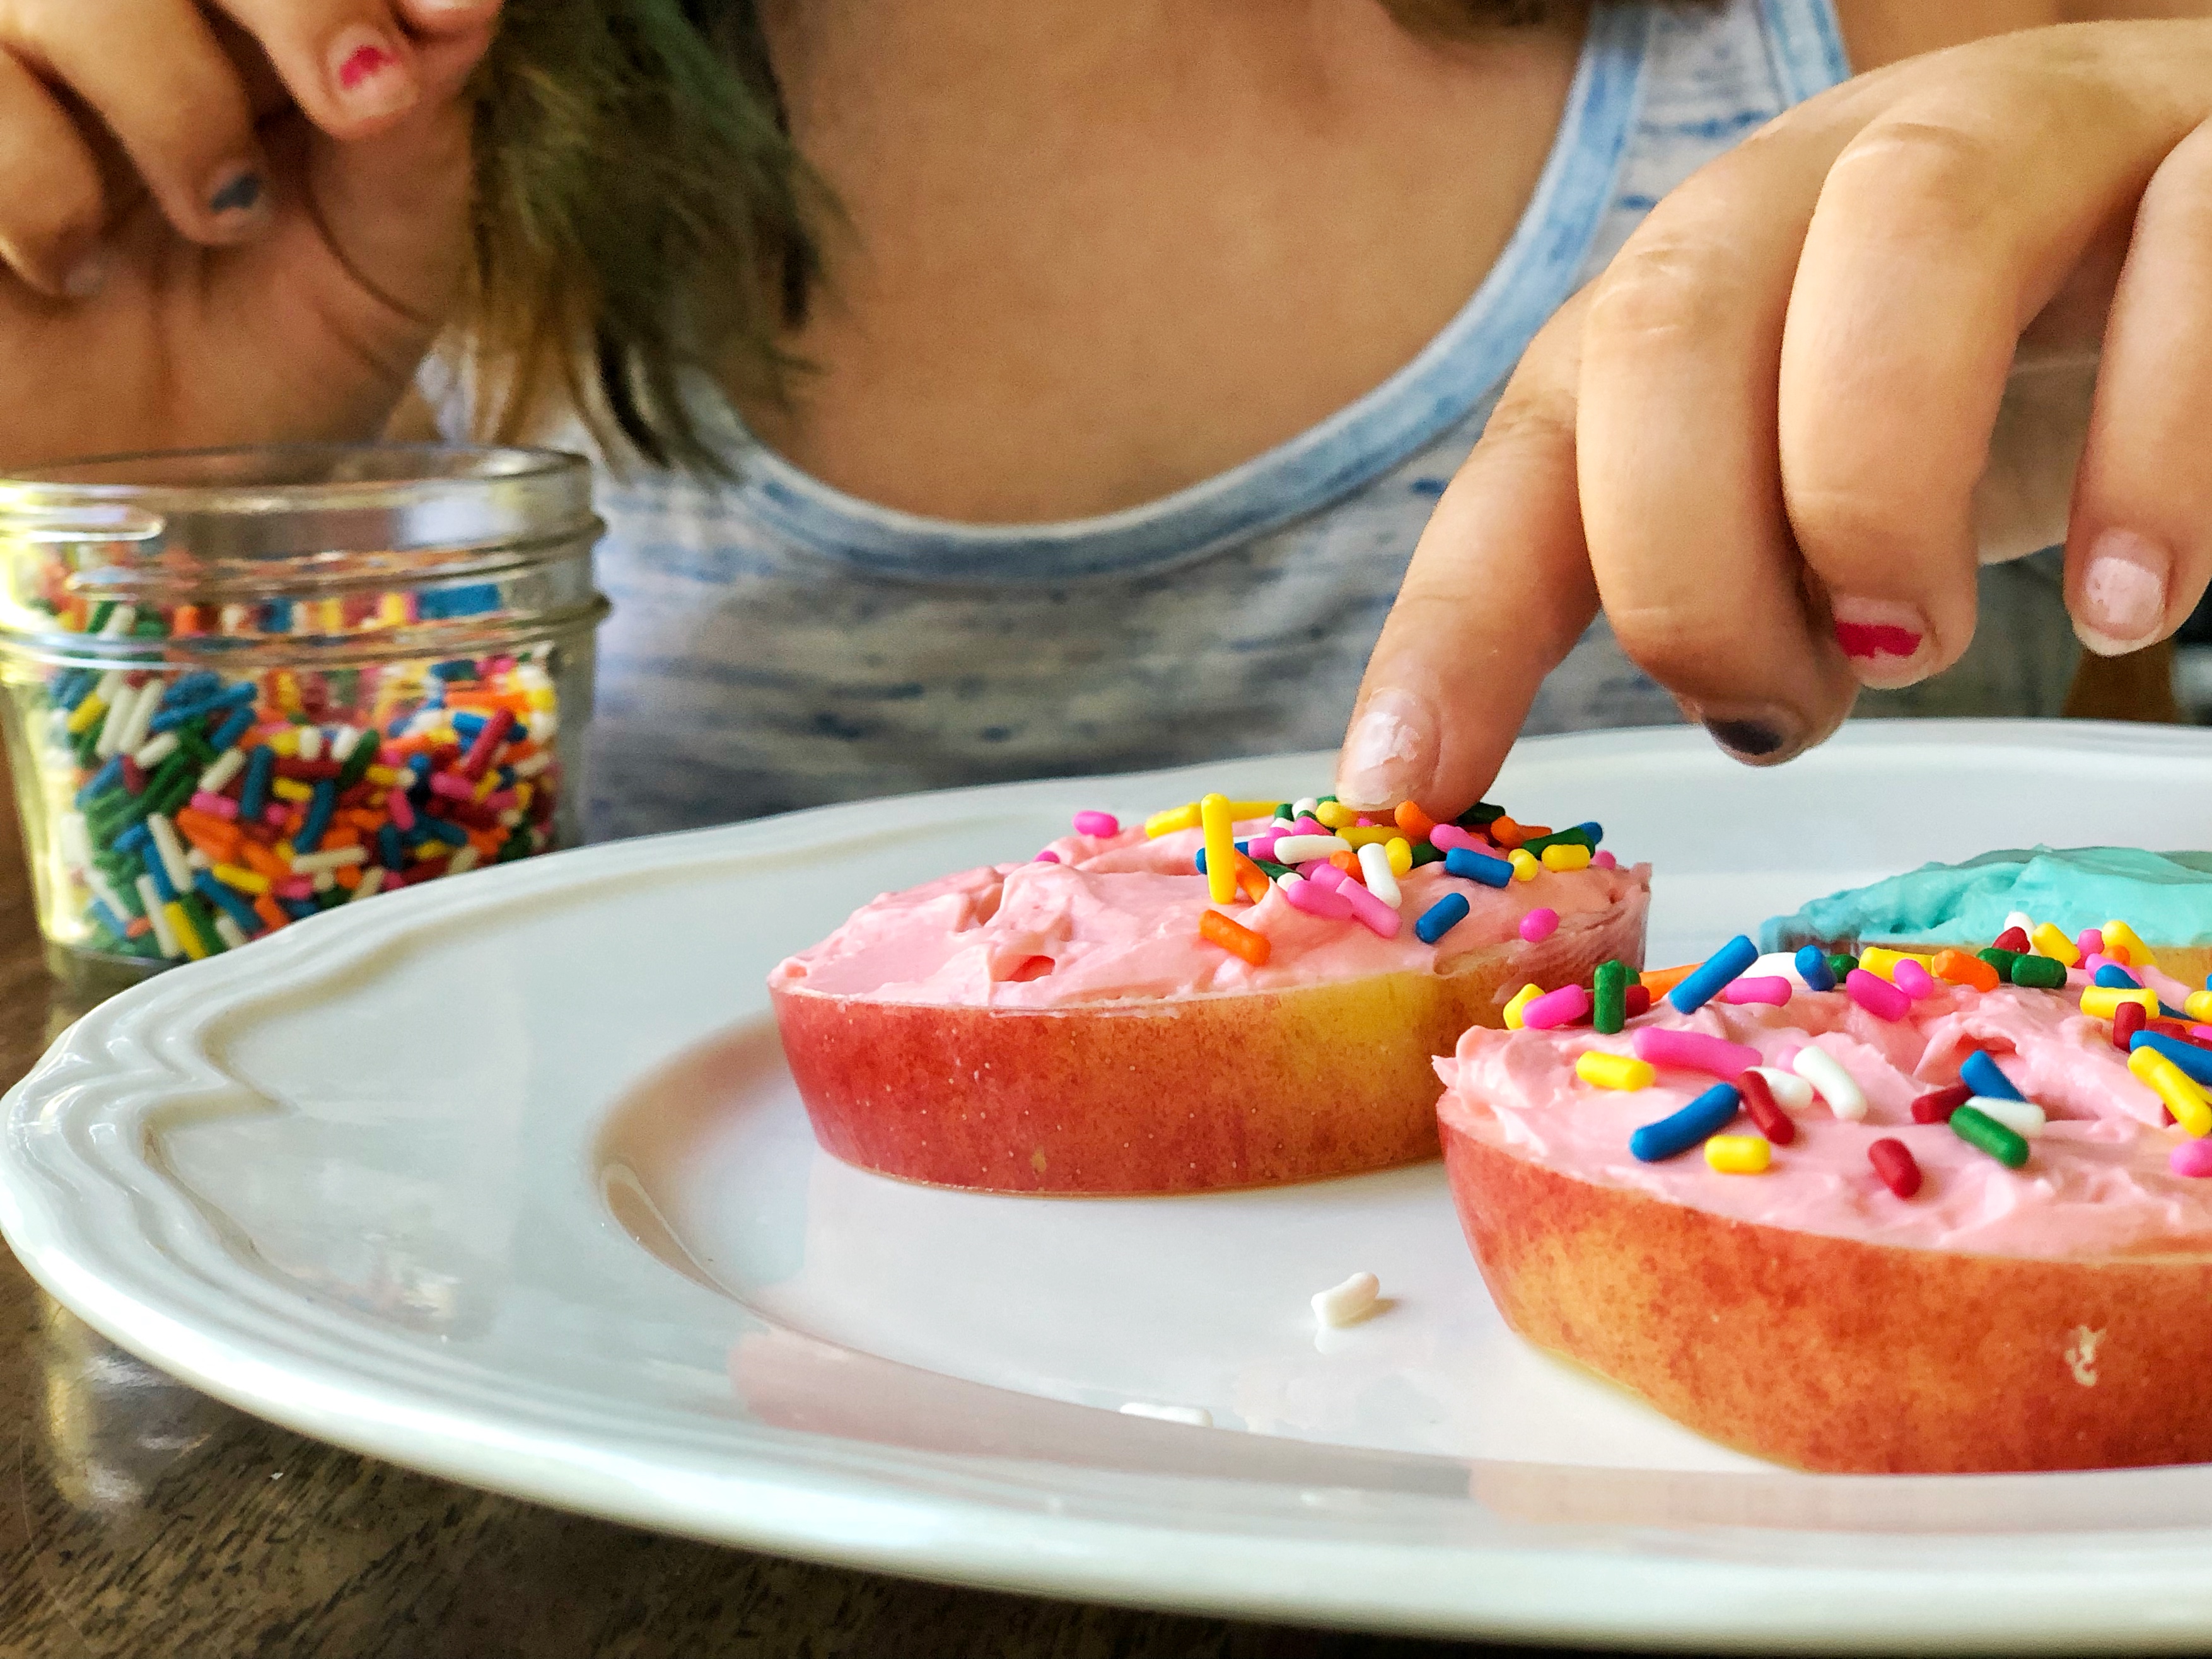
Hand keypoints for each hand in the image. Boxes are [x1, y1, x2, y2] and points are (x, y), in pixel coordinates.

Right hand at [0, 0, 499, 464]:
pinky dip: (41, 187)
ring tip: (221, 218)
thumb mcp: (381, 266)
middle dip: (301, 0)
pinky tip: (73, 266)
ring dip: (174, 105)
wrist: (144, 495)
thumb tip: (465, 7)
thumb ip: (415, 137)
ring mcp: (13, 56)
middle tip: (362, 104)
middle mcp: (126, 13)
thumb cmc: (266, 367)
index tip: (449, 16)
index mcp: (257, 21)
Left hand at [1336, 21, 2211, 812]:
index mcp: (1705, 283)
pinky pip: (2191, 252)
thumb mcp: (1811, 495)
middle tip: (1770, 709)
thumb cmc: (1989, 396)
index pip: (1536, 437)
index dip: (1454, 619)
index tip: (1402, 788)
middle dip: (1690, 560)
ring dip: (1878, 480)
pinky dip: (2154, 453)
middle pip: (1678, 320)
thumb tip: (1511, 780)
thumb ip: (1709, 592)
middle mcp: (1832, 182)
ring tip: (1911, 646)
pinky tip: (2136, 603)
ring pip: (1907, 235)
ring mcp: (2035, 137)